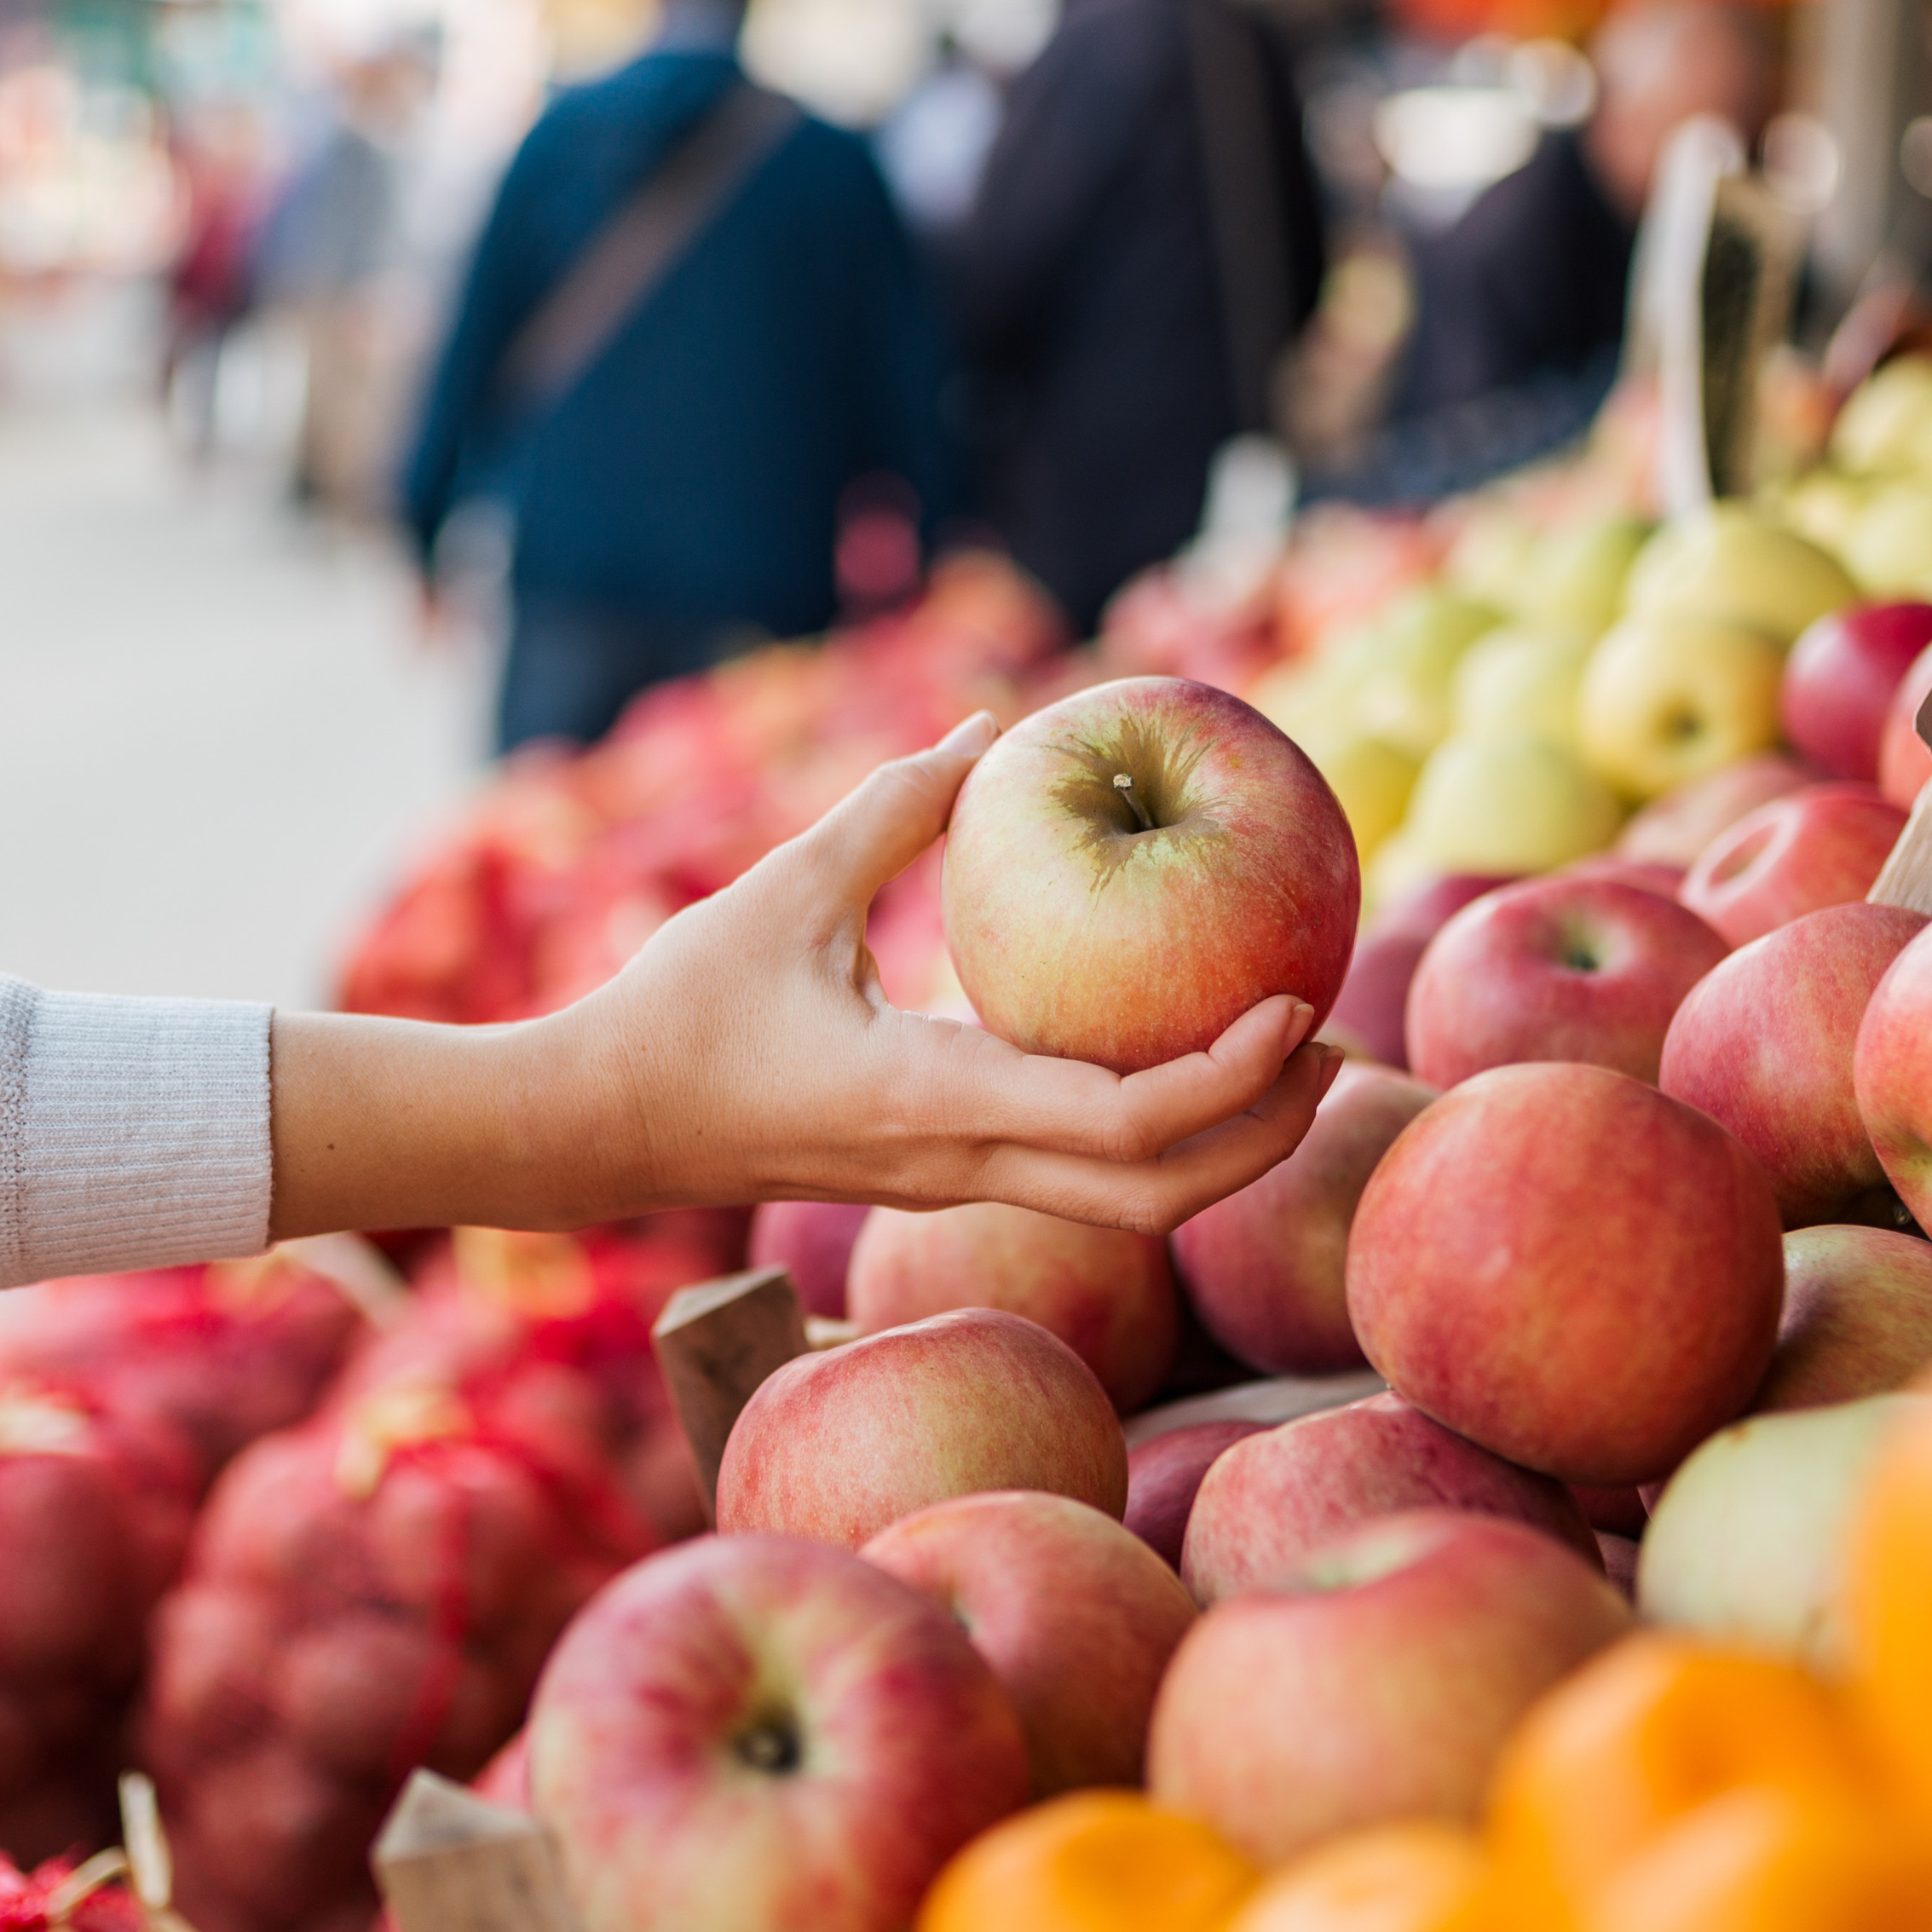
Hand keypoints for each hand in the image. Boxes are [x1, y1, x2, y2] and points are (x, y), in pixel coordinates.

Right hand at [263, 716, 1340, 1239]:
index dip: (1229, 1076)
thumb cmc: (678, 1010)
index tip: (1295, 1006)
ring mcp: (951, 1188)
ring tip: (1289, 1063)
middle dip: (1264, 1135)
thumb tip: (992, 726)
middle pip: (1158, 1196)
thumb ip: (894, 809)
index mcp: (933, 1102)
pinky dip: (1154, 1134)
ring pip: (1127, 1204)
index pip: (1124, 1121)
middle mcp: (959, 1165)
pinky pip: (1077, 1177)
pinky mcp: (938, 1181)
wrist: (595, 1131)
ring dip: (1222, 1146)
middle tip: (1336, 1052)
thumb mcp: (785, 892)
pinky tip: (1182, 1060)